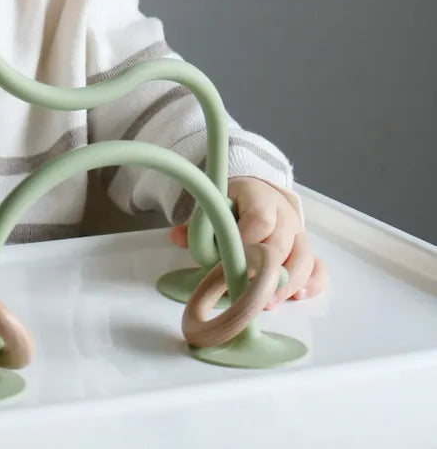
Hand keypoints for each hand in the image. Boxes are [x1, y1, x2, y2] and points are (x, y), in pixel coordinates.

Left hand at [169, 176, 328, 307]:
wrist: (259, 194)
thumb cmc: (235, 203)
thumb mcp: (216, 203)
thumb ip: (199, 222)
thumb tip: (177, 237)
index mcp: (260, 197)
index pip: (260, 219)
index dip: (247, 243)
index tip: (230, 262)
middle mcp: (285, 215)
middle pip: (282, 244)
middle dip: (265, 271)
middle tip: (248, 293)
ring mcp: (300, 234)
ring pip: (304, 259)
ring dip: (287, 284)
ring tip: (267, 303)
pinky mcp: (308, 251)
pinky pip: (318, 268)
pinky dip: (311, 284)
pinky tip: (296, 297)